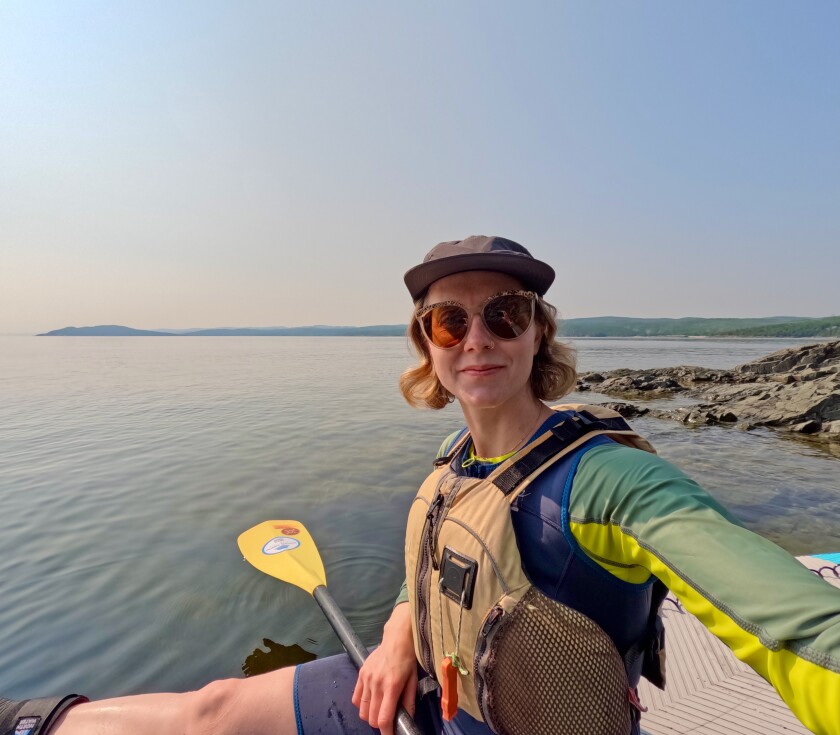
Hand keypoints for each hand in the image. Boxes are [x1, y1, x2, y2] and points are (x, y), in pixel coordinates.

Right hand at [352, 603, 416, 734]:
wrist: (397, 639)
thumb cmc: (408, 660)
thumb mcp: (413, 681)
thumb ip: (409, 702)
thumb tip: (407, 720)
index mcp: (392, 687)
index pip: (383, 718)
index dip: (386, 731)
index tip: (390, 734)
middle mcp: (376, 684)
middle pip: (370, 718)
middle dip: (379, 724)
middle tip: (387, 721)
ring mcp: (366, 679)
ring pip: (361, 710)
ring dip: (369, 716)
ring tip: (378, 710)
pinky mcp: (361, 674)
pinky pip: (355, 698)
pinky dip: (361, 705)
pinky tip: (370, 701)